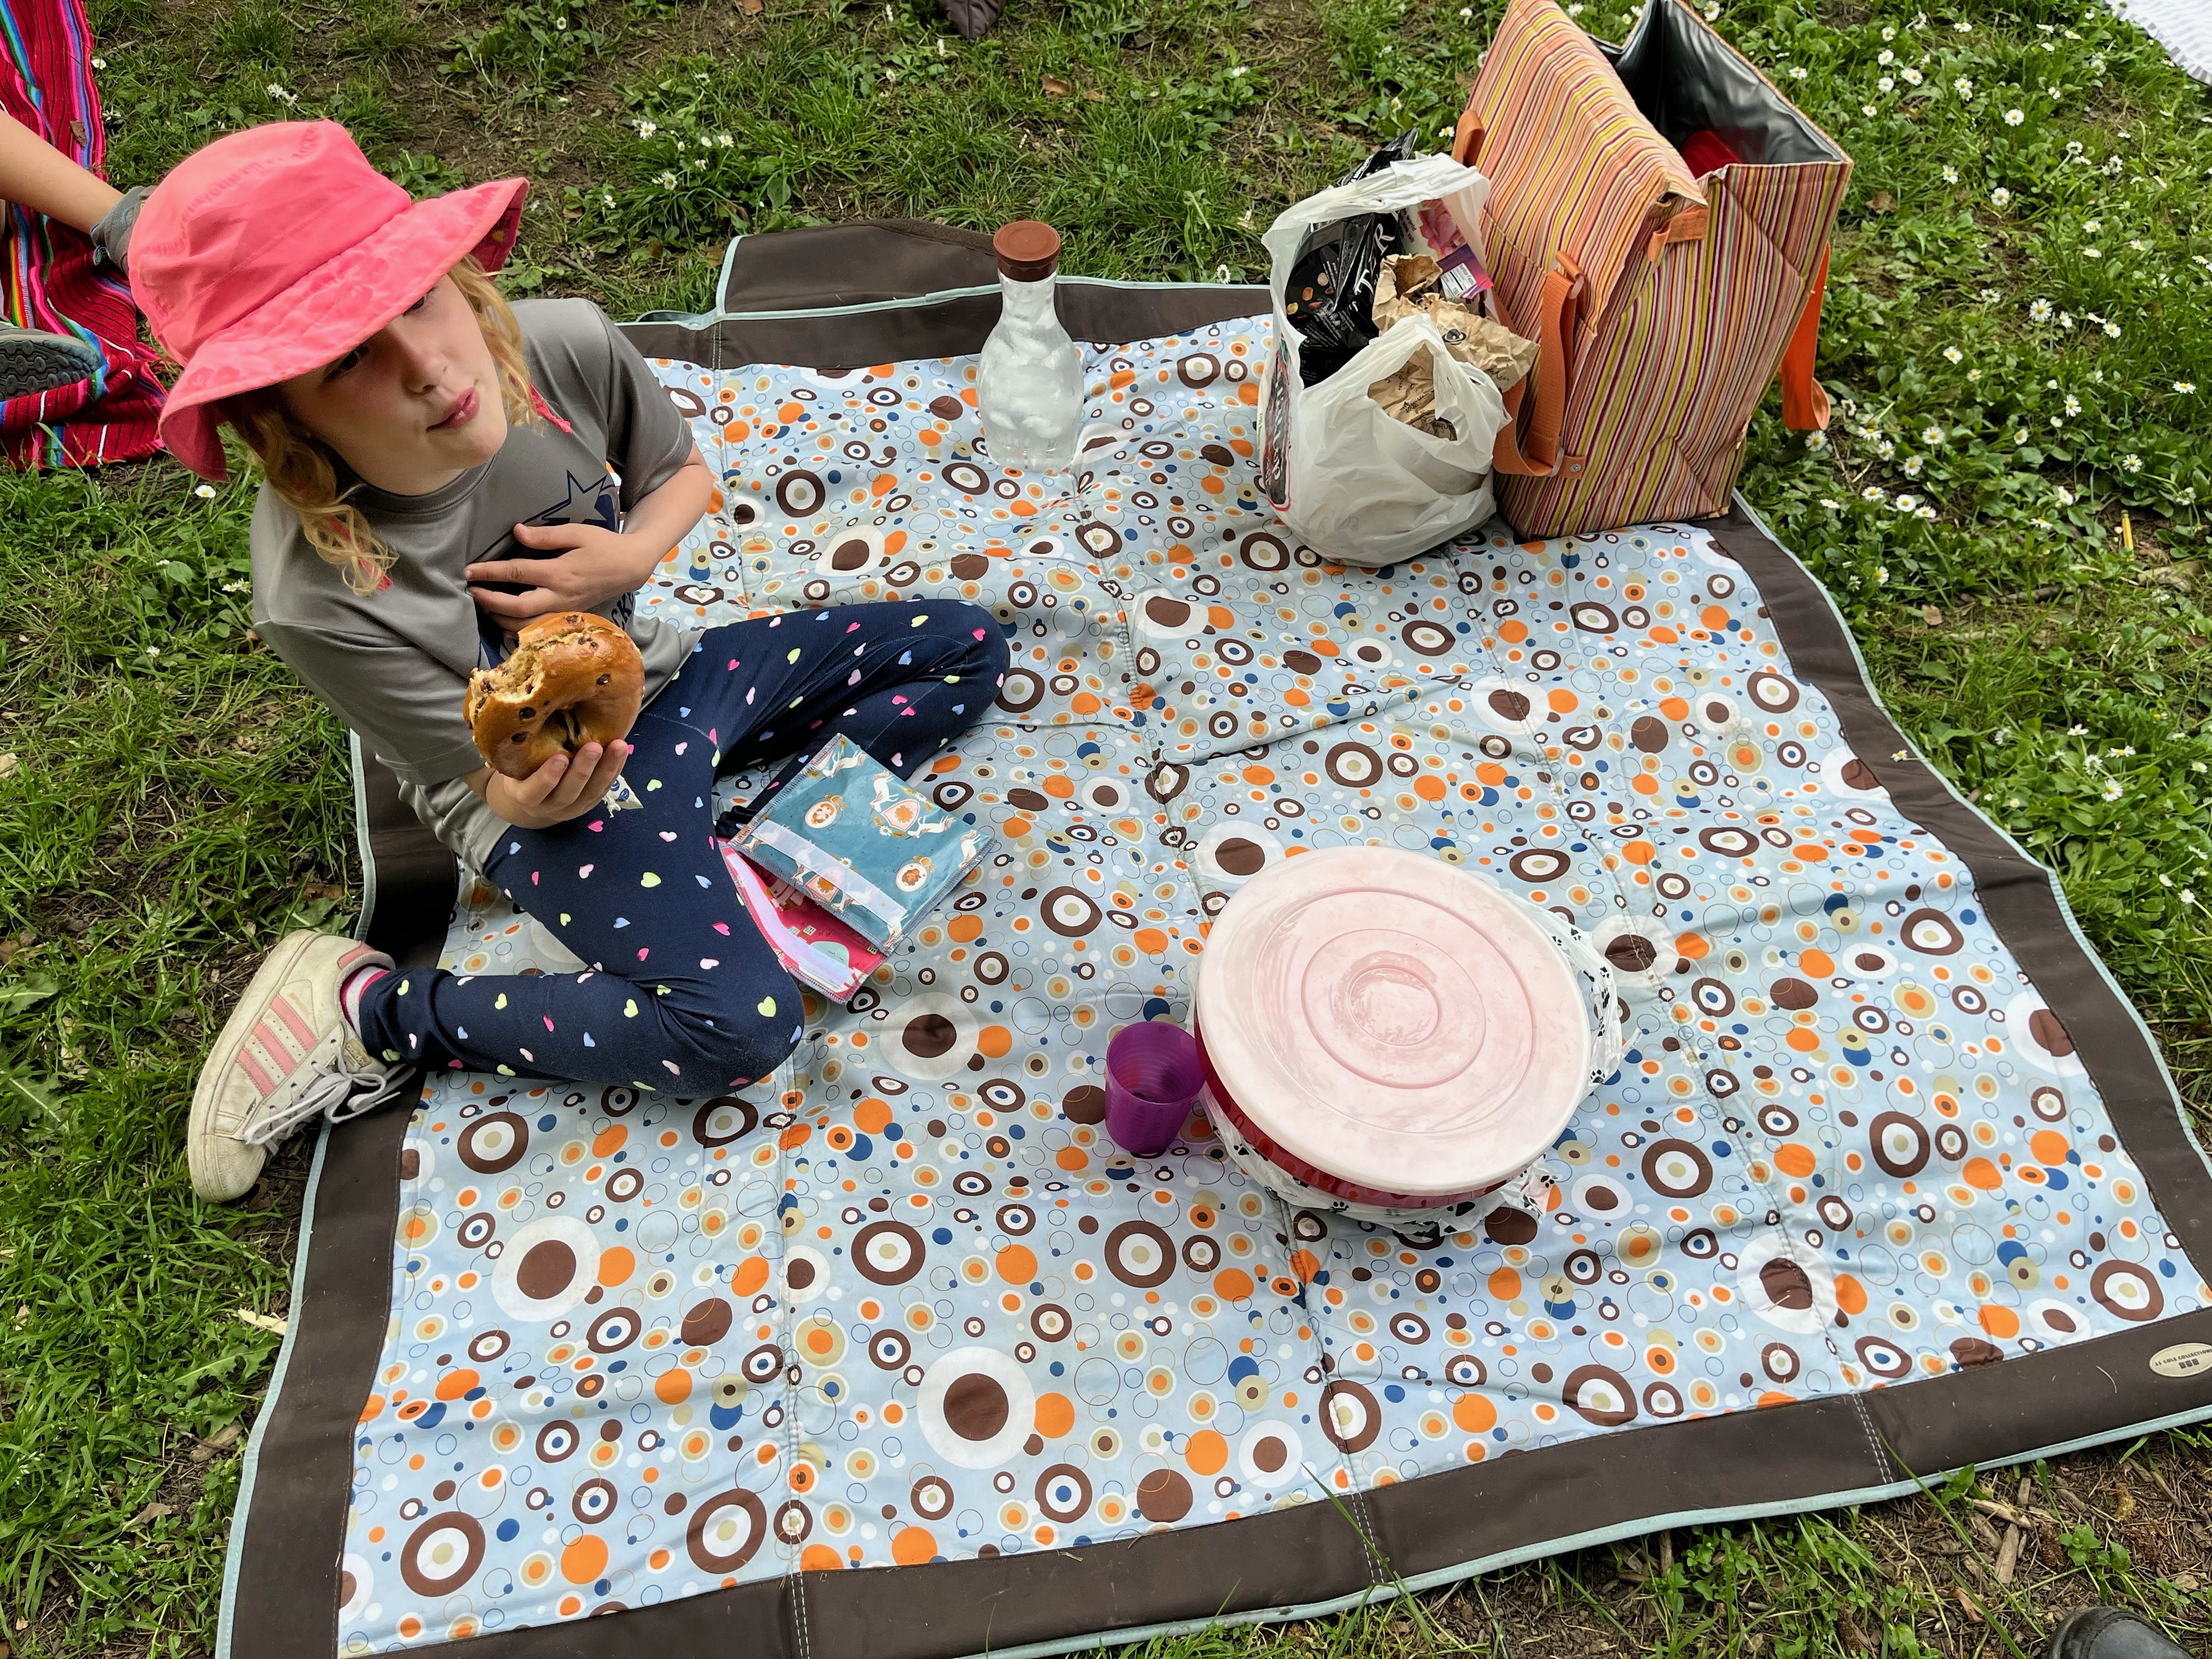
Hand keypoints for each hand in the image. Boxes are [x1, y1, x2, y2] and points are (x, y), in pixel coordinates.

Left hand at [467, 520, 662, 624]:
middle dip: (490, 602)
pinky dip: (517, 629)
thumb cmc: (604, 546)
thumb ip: (545, 536)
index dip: (490, 572)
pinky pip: (538, 630)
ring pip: (526, 625)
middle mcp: (561, 597)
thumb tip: (516, 532)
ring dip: (500, 618)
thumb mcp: (577, 533)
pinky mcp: (567, 617)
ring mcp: (564, 611)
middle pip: (517, 608)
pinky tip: (505, 621)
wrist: (630, 567)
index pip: (517, 573)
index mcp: (561, 573)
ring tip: (484, 606)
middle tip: (472, 591)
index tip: (469, 570)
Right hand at [484, 740, 631, 828]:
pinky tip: (622, 751)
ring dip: (606, 769)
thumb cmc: (523, 769)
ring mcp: (572, 807)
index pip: (534, 792)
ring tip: (618, 746)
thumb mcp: (517, 761)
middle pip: (568, 793)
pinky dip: (614, 769)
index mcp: (524, 795)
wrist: (534, 797)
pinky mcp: (590, 803)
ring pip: (591, 792)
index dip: (547, 778)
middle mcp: (549, 805)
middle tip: (593, 747)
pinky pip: (604, 788)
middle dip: (583, 770)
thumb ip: (524, 747)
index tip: (559, 758)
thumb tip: (537, 709)